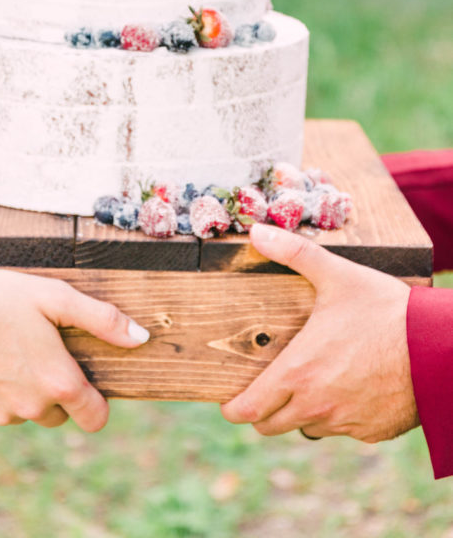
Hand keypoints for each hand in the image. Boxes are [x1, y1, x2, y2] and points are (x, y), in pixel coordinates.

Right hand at [0, 269, 148, 431]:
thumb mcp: (55, 297)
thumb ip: (102, 319)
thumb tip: (141, 338)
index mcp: (58, 383)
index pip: (95, 417)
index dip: (96, 402)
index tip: (85, 380)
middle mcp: (32, 409)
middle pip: (59, 414)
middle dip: (57, 390)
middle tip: (38, 350)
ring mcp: (0, 417)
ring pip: (25, 412)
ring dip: (24, 390)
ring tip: (6, 348)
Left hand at [220, 223, 417, 442]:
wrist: (438, 346)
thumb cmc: (385, 310)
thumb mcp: (336, 274)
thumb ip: (293, 253)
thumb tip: (257, 232)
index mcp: (298, 372)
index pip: (248, 410)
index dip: (234, 407)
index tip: (230, 400)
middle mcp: (316, 405)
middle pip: (270, 426)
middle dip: (262, 411)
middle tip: (265, 389)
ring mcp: (344, 422)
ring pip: (305, 428)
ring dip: (300, 412)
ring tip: (308, 382)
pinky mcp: (370, 432)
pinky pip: (342, 430)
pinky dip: (337, 415)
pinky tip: (346, 387)